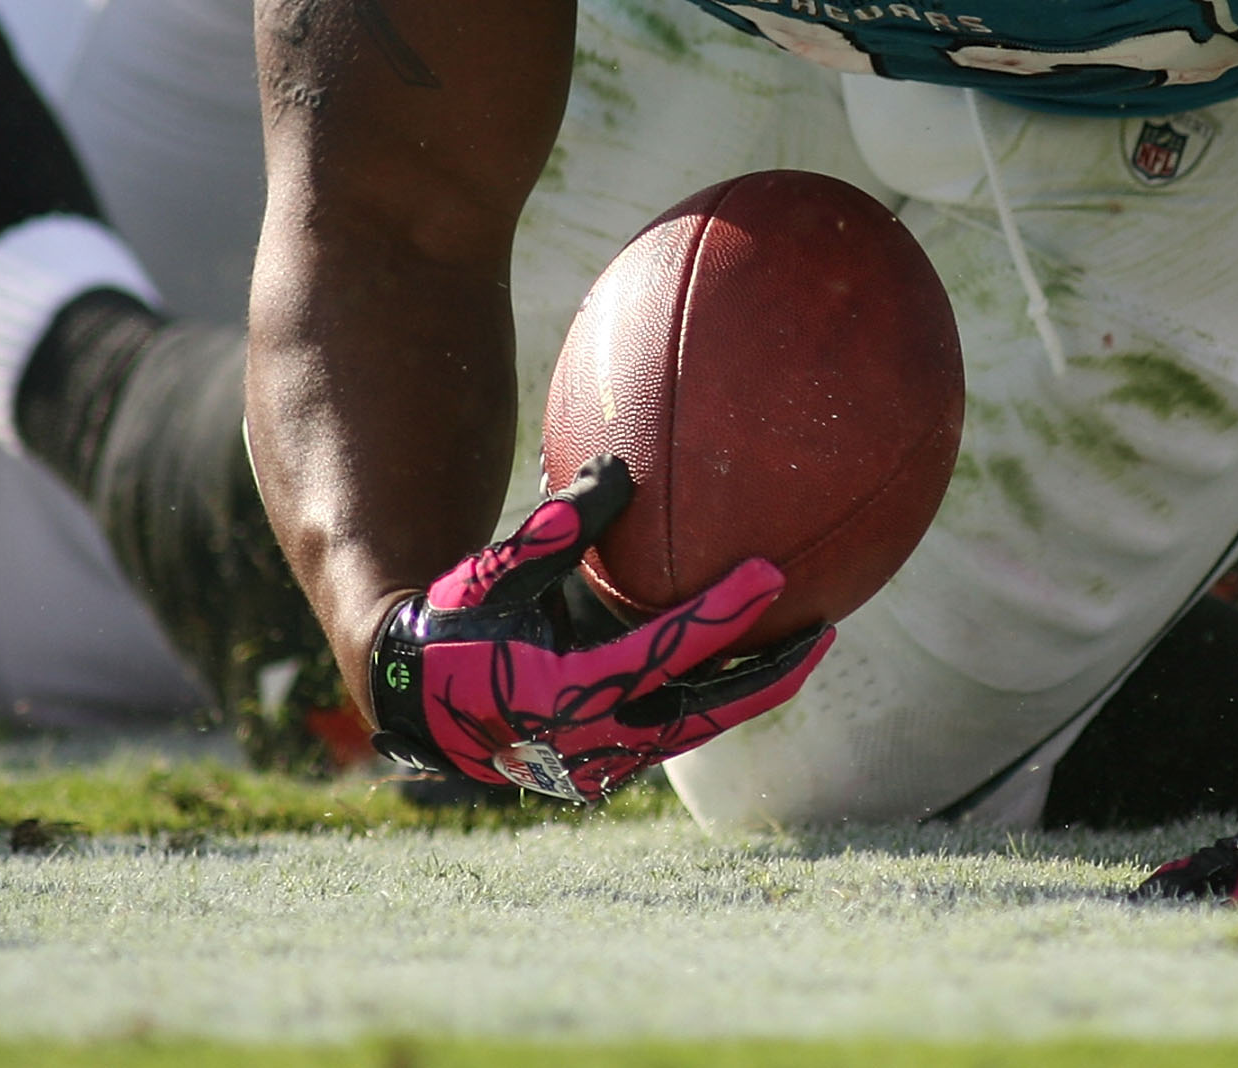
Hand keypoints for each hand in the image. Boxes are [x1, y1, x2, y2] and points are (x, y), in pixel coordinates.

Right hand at [366, 455, 828, 802]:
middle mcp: (595, 739)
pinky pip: (671, 732)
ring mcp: (602, 763)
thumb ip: (557, 527)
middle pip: (707, 711)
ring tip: (801, 649)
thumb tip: (620, 469)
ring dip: (747, 692)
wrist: (413, 703)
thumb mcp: (493, 573)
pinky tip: (738, 663)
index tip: (773, 574)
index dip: (725, 614)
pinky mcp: (602, 769)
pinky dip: (708, 699)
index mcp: (570, 690)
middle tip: (824, 633)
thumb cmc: (454, 625)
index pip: (668, 651)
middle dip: (770, 674)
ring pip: (696, 727)